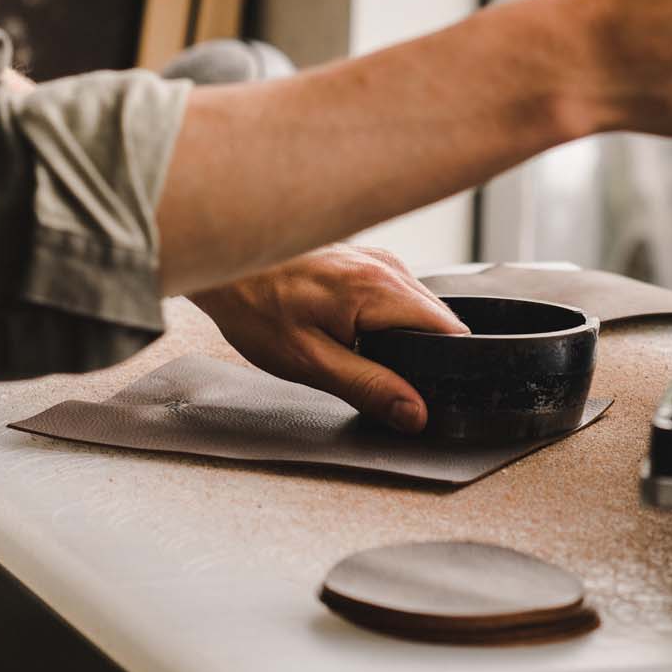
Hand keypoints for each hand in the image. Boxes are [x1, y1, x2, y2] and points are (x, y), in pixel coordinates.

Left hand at [188, 245, 466, 432]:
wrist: (221, 266)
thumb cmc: (255, 307)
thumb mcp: (311, 363)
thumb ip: (370, 387)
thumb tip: (414, 412)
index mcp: (380, 289)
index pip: (450, 331)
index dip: (444, 366)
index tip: (421, 389)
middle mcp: (386, 266)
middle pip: (436, 320)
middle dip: (419, 354)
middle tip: (372, 372)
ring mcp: (376, 258)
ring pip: (417, 308)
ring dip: (399, 335)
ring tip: (353, 349)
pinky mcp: (364, 260)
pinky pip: (395, 295)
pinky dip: (383, 318)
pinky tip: (347, 329)